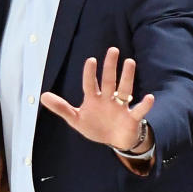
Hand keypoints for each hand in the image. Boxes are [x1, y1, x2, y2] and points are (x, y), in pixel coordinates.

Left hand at [40, 47, 154, 151]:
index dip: (90, 73)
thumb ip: (61, 108)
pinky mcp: (132, 118)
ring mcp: (121, 107)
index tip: (90, 60)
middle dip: (110, 67)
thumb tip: (42, 95)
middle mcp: (108, 99)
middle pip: (109, 81)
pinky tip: (150, 98)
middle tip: (113, 50)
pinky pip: (139, 110)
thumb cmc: (96, 126)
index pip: (90, 84)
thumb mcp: (76, 119)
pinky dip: (145, 105)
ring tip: (130, 62)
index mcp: (94, 99)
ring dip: (127, 77)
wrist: (115, 141)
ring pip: (125, 90)